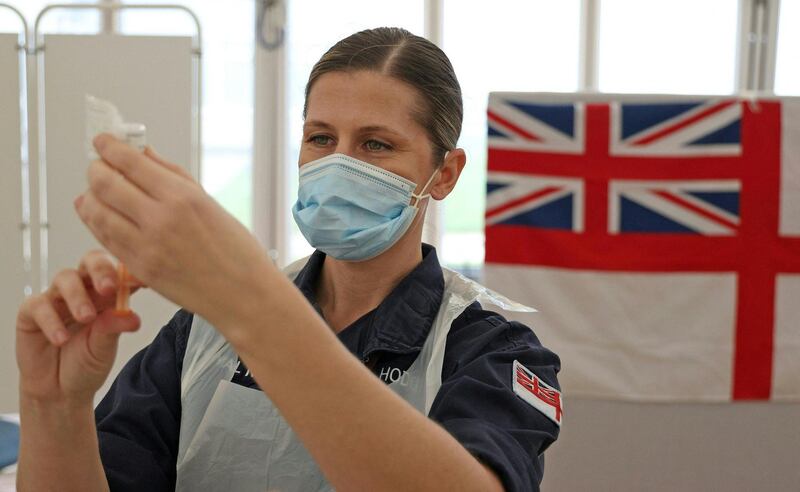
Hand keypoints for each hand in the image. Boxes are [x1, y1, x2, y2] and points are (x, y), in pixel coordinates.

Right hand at [16, 250, 141, 403]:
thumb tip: (132, 317)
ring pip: (65, 278)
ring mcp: (57, 299)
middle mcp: (84, 290)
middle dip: (101, 270)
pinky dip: (51, 321)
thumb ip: (114, 329)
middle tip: (109, 288)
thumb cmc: (86, 363)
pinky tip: (61, 339)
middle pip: (91, 261)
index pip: (120, 272)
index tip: (144, 280)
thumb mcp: (104, 348)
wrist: (60, 390)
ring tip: (86, 318)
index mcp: (108, 295)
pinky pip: (39, 305)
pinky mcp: (32, 312)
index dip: (131, 272)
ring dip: (78, 296)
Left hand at [74, 134, 273, 329]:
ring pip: (97, 212)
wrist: (245, 295)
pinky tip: (98, 214)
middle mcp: (161, 219)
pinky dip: (96, 222)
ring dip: (90, 196)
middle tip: (97, 164)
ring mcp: (147, 247)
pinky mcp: (140, 269)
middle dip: (95, 169)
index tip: (102, 141)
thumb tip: (145, 153)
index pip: (130, 162)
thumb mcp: (210, 203)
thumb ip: (173, 176)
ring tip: (94, 190)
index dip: (109, 146)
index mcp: (183, 197)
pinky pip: (105, 239)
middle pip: (105, 184)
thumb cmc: (237, 250)